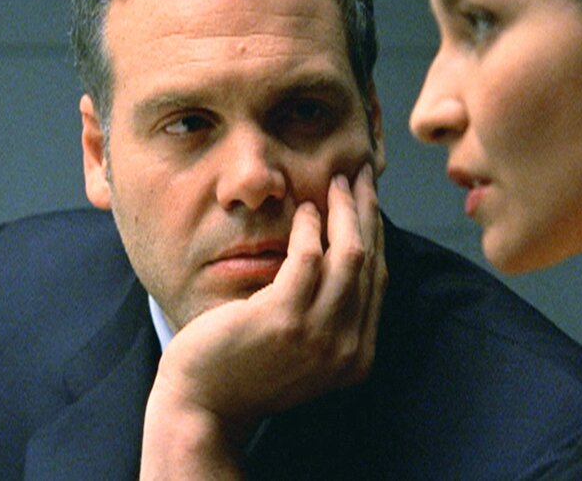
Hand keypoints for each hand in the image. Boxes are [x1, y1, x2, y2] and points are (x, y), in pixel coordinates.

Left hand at [139, 164, 386, 479]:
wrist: (203, 406)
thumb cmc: (248, 367)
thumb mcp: (305, 345)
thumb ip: (330, 311)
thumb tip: (345, 249)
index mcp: (357, 356)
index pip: (378, 279)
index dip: (376, 233)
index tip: (369, 200)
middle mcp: (347, 348)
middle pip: (370, 261)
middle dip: (368, 211)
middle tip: (361, 175)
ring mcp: (318, 336)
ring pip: (349, 254)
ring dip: (344, 211)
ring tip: (336, 182)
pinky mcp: (283, 319)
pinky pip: (308, 258)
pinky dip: (310, 228)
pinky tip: (304, 210)